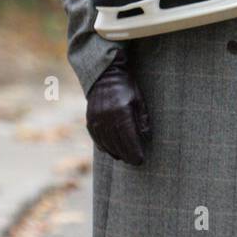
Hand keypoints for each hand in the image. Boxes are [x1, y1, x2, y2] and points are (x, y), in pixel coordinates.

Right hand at [86, 49, 151, 163]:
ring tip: (124, 158)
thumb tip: (146, 137)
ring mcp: (96, 120)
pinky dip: (104, 147)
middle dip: (127, 155)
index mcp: (121, 112)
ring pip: (107, 143)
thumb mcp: (139, 100)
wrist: (104, 75)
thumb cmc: (126, 87)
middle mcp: (107, 118)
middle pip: (118, 143)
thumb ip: (142, 119)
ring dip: (116, 153)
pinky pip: (97, 139)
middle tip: (135, 162)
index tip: (141, 160)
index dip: (135, 151)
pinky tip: (111, 151)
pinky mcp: (90, 120)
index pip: (129, 138)